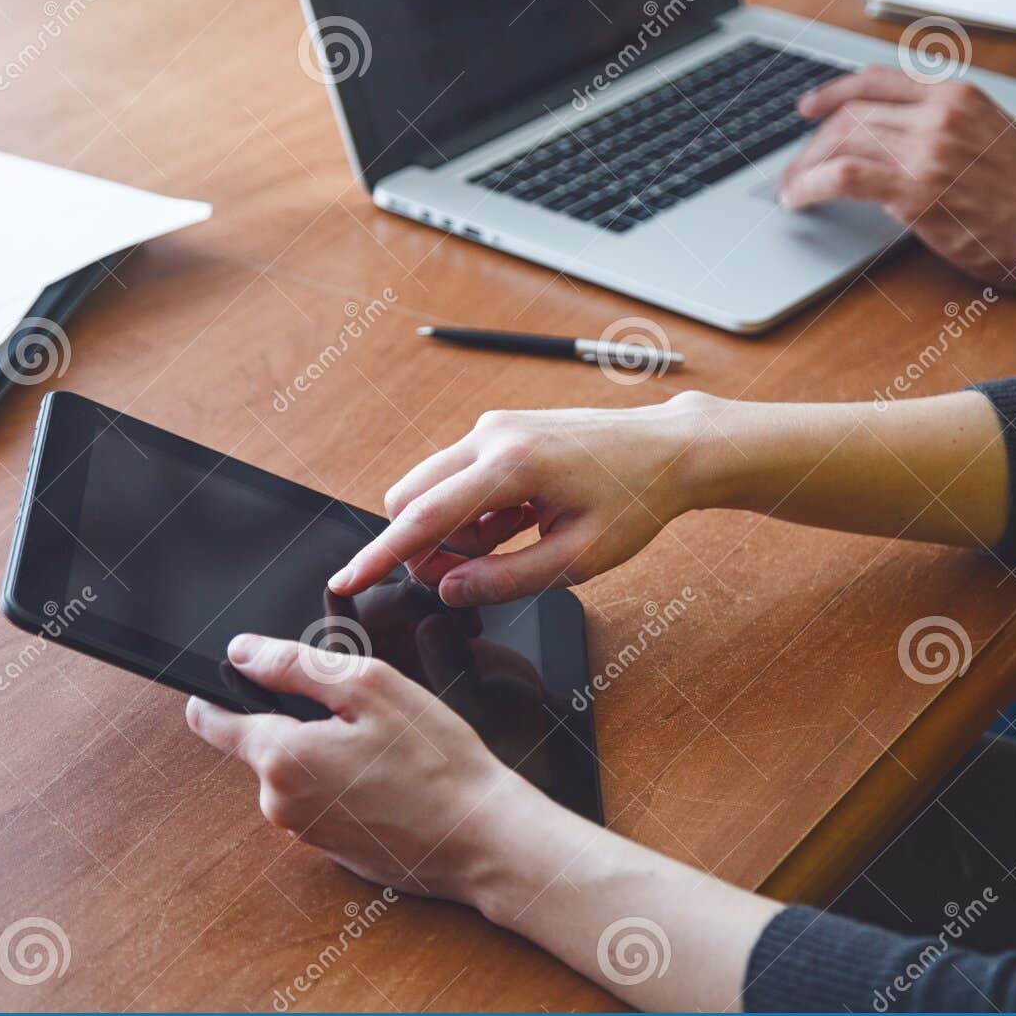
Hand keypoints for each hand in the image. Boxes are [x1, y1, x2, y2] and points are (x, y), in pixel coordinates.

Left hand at [186, 633, 538, 897]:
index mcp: (281, 758)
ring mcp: (305, 832)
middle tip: (360, 711)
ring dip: (327, 751)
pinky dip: (347, 783)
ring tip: (385, 747)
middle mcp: (279, 804)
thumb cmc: (436, 761)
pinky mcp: (332, 850)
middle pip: (263, 741)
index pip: (211, 719)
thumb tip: (243, 651)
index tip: (250, 673)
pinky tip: (391, 778)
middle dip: (299, 718)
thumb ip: (296, 665)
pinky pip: (323, 800)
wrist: (481, 838)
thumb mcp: (369, 687)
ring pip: (297, 770)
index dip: (225, 687)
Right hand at [328, 394, 717, 606]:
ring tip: (515, 540)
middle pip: (410, 497)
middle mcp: (492, 434)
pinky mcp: (498, 429)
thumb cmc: (634, 500)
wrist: (669, 449)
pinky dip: (471, 511)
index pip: (423, 516)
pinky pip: (456, 477)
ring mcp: (492, 427)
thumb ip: (506, 579)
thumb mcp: (578, 560)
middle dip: (424, 546)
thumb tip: (450, 589)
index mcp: (513, 465)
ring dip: (452, 529)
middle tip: (473, 573)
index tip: (346, 581)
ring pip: (431, 489)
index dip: (380, 556)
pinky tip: (519, 520)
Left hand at [778, 67, 1015, 286]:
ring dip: (805, 168)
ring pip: (842, 143)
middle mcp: (938, 114)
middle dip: (815, 144)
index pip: (878, 80)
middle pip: (852, 115)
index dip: (835, 92)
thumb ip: (944, 128)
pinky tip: (800, 199)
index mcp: (957, 95)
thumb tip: (893, 141)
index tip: (810, 107)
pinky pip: (842, 177)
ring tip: (792, 190)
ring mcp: (926, 150)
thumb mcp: (989, 136)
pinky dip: (810, 186)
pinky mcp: (914, 190)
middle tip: (796, 168)